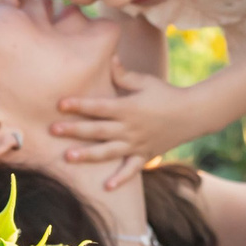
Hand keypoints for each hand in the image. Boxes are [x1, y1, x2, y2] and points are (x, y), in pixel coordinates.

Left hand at [54, 63, 199, 189]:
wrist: (193, 114)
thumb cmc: (167, 94)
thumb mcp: (145, 81)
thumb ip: (124, 75)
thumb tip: (109, 59)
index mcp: (128, 108)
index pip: (99, 107)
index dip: (79, 105)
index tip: (60, 104)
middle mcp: (130, 128)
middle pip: (98, 130)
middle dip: (74, 130)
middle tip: (52, 130)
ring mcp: (137, 144)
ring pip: (108, 151)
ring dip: (88, 155)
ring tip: (68, 157)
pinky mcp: (145, 155)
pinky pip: (131, 170)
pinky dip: (120, 179)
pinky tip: (106, 187)